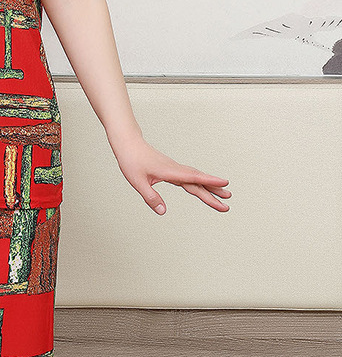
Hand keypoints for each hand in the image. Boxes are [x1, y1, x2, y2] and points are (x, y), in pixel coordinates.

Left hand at [111, 135, 230, 214]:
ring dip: (209, 187)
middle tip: (228, 202)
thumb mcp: (137, 182)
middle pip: (198, 182)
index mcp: (170, 171)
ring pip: (195, 179)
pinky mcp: (171, 170)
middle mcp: (175, 169)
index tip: (225, 183)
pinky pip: (189, 178)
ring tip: (224, 195)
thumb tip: (163, 212)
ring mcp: (174, 169)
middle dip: (214, 192)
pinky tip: (203, 188)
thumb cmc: (131, 161)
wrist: (128, 144)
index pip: (193, 178)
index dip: (210, 181)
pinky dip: (199, 183)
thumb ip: (151, 197)